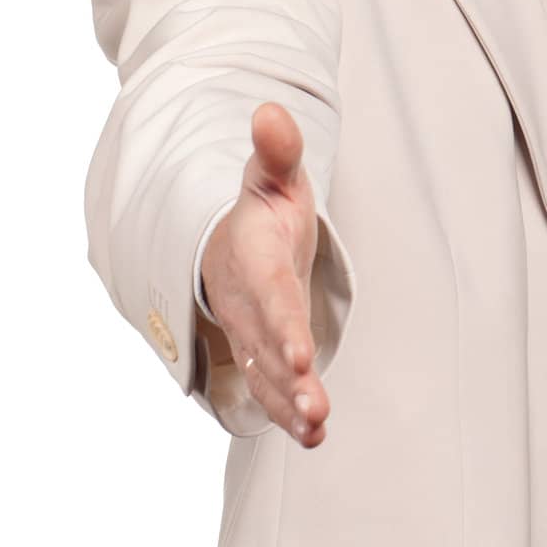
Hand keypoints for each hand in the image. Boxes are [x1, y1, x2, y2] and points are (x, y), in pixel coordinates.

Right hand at [200, 101, 329, 445]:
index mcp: (253, 255)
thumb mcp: (274, 173)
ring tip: (318, 429)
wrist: (229, 240)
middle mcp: (246, 301)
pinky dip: (287, 413)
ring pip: (265, 373)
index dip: (284, 323)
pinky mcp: (257, 352)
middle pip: (267, 343)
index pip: (270, 293)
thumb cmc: (264, 208)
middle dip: (289, 378)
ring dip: (290, 405)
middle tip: (316, 408)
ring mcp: (249, 331)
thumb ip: (277, 149)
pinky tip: (315, 434)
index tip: (302, 354)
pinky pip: (268, 387)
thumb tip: (271, 112)